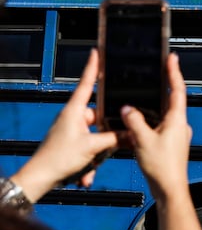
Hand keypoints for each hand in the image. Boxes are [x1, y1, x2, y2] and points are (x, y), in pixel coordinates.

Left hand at [12, 50, 118, 200]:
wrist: (41, 177)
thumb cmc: (59, 157)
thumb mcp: (92, 147)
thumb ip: (115, 138)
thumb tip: (132, 133)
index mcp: (74, 111)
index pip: (86, 84)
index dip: (92, 68)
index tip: (97, 53)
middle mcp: (74, 118)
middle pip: (101, 117)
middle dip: (108, 134)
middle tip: (115, 142)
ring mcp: (73, 131)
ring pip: (98, 137)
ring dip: (98, 154)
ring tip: (92, 165)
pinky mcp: (74, 143)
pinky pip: (91, 150)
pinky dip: (91, 162)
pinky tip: (86, 176)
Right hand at [121, 53, 190, 202]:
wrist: (169, 189)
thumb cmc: (162, 166)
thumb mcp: (142, 140)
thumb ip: (133, 121)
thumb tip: (127, 109)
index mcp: (177, 120)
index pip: (177, 90)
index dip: (174, 72)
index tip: (172, 58)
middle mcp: (180, 125)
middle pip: (171, 100)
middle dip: (162, 86)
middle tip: (155, 71)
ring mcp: (177, 135)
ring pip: (163, 114)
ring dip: (153, 106)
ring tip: (140, 96)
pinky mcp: (171, 143)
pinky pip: (159, 126)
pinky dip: (150, 120)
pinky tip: (138, 121)